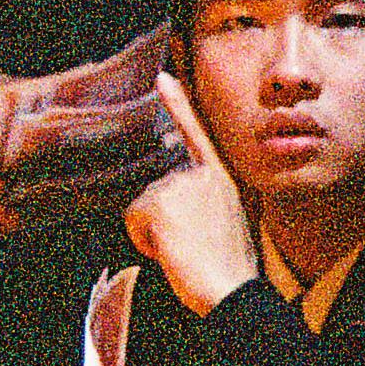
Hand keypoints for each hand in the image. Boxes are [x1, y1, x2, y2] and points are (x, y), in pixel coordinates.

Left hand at [123, 72, 260, 315]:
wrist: (231, 288)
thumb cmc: (230, 268)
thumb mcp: (227, 225)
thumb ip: (204, 207)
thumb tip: (175, 213)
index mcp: (223, 178)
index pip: (198, 134)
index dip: (179, 104)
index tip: (164, 77)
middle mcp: (204, 174)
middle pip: (158, 189)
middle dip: (162, 220)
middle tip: (191, 246)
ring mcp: (183, 185)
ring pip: (144, 205)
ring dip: (153, 233)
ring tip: (185, 250)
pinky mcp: (162, 201)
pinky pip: (133, 219)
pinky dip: (144, 240)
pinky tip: (171, 251)